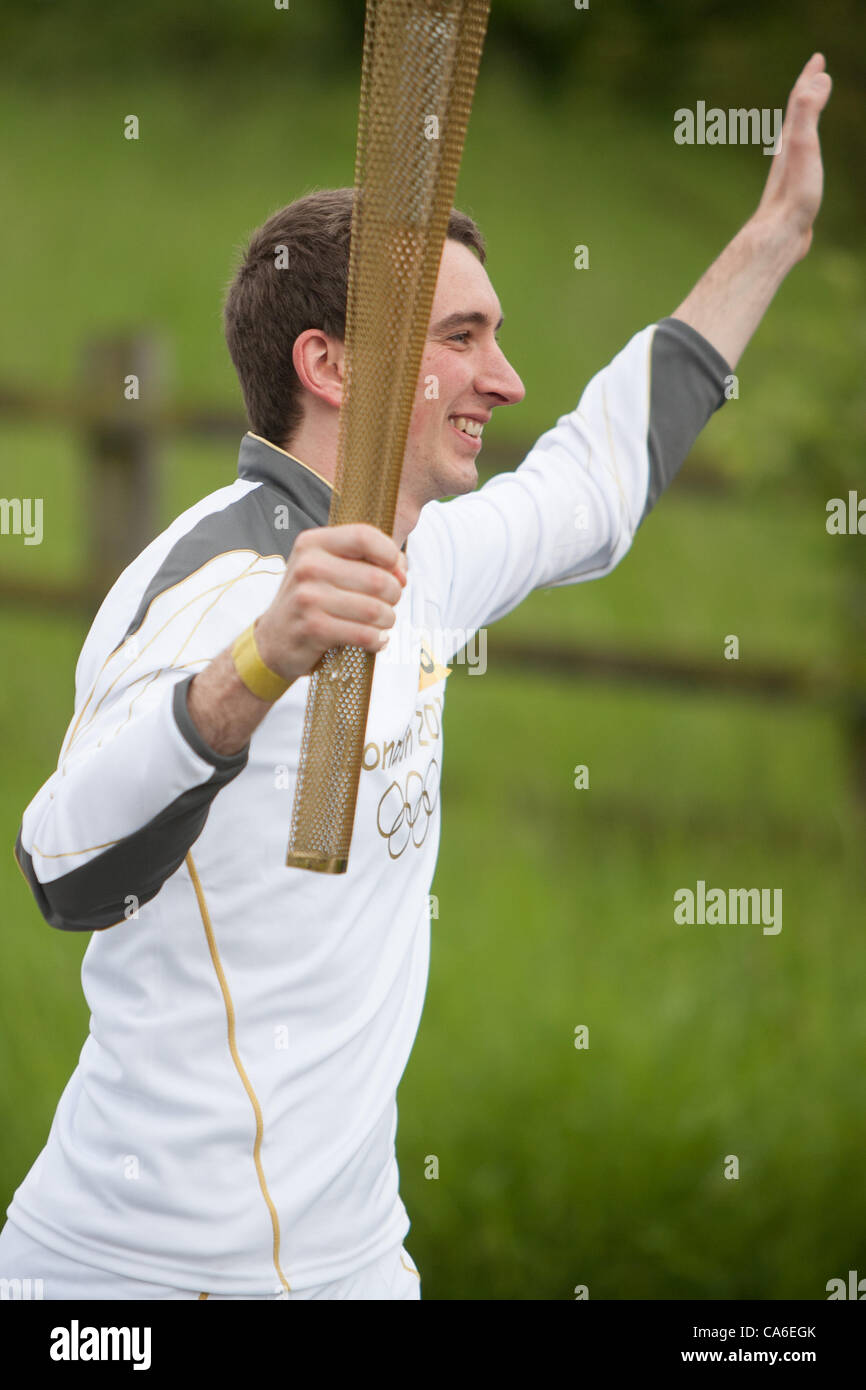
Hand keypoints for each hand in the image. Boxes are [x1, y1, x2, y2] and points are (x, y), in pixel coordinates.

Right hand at [255, 523, 407, 682]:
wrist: (274, 640)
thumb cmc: (310, 601)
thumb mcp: (327, 569)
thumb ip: (365, 561)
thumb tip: (401, 571)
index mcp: (313, 543)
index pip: (365, 536)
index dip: (391, 555)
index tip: (395, 572)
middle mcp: (308, 566)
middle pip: (377, 577)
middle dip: (394, 596)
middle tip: (387, 605)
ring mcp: (308, 597)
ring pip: (374, 609)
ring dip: (387, 621)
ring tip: (380, 624)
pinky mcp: (313, 628)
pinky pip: (364, 634)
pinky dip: (377, 640)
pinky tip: (374, 640)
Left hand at [754, 52, 831, 259]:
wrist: (778, 236)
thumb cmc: (793, 194)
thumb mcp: (804, 146)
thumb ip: (808, 113)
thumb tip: (820, 78)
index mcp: (789, 140)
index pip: (798, 100)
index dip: (809, 77)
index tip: (818, 58)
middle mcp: (785, 153)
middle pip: (795, 115)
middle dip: (806, 91)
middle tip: (817, 74)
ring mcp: (788, 172)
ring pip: (796, 137)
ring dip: (804, 119)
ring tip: (811, 111)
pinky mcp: (793, 190)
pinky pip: (800, 160)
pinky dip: (806, 149)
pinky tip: (806, 160)